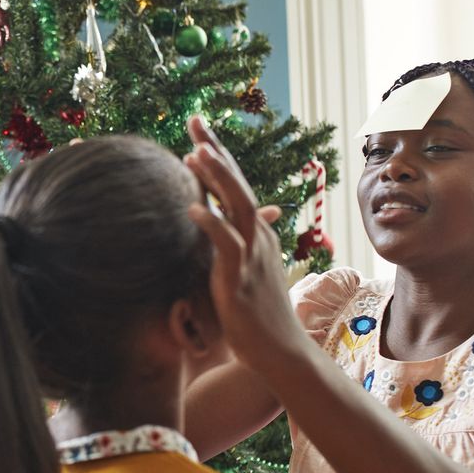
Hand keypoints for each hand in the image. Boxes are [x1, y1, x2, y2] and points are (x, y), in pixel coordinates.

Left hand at [184, 116, 307, 374]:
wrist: (280, 353)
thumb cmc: (257, 316)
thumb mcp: (244, 273)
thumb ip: (231, 247)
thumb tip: (219, 228)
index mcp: (255, 234)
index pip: (234, 186)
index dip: (217, 156)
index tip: (197, 130)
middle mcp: (256, 238)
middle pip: (236, 184)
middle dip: (215, 150)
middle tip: (194, 119)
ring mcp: (251, 257)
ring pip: (236, 207)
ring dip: (217, 178)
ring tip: (195, 151)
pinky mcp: (241, 280)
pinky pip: (227, 246)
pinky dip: (211, 224)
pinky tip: (193, 207)